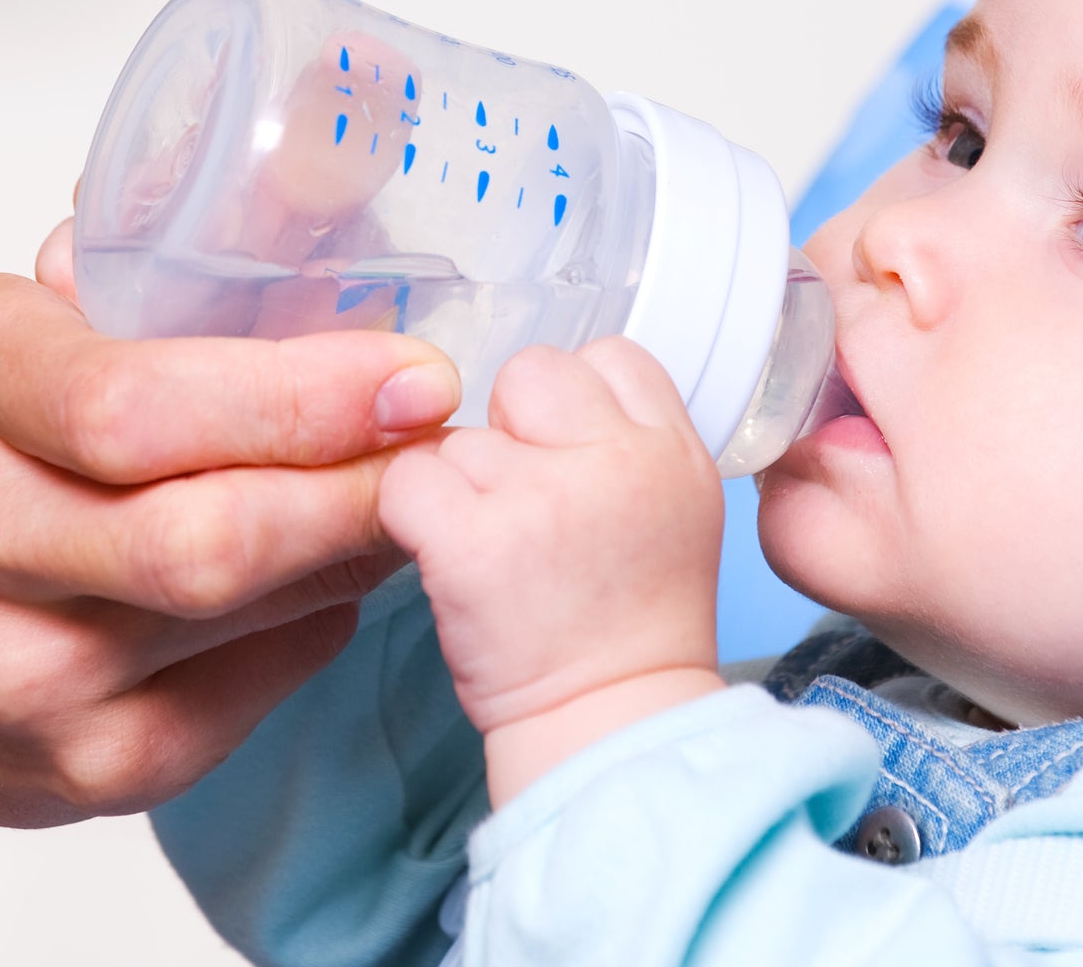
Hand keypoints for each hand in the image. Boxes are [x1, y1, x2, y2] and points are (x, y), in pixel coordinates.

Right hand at [0, 220, 462, 834]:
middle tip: (448, 436)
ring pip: (245, 614)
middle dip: (357, 484)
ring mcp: (24, 673)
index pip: (133, 408)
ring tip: (415, 487)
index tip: (413, 370)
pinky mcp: (84, 770)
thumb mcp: (4, 335)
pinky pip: (254, 690)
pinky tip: (336, 569)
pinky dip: (319, 618)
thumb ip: (141, 282)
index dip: (298, 395)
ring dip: (357, 546)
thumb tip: (326, 196)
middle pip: (207, 535)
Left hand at [378, 338, 724, 804]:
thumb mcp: (675, 508)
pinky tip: (447, 562)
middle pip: (530, 374)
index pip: (610, 358)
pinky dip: (412, 520)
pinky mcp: (470, 541)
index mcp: (673, 449)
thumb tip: (549, 398)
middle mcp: (616, 460)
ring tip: (496, 556)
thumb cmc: (630, 626)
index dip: (572, 404)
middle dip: (510, 429)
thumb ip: (627, 440)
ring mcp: (541, 496)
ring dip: (461, 490)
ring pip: (462, 439)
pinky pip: (407, 482)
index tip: (565, 459)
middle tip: (519, 506)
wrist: (608, 725)